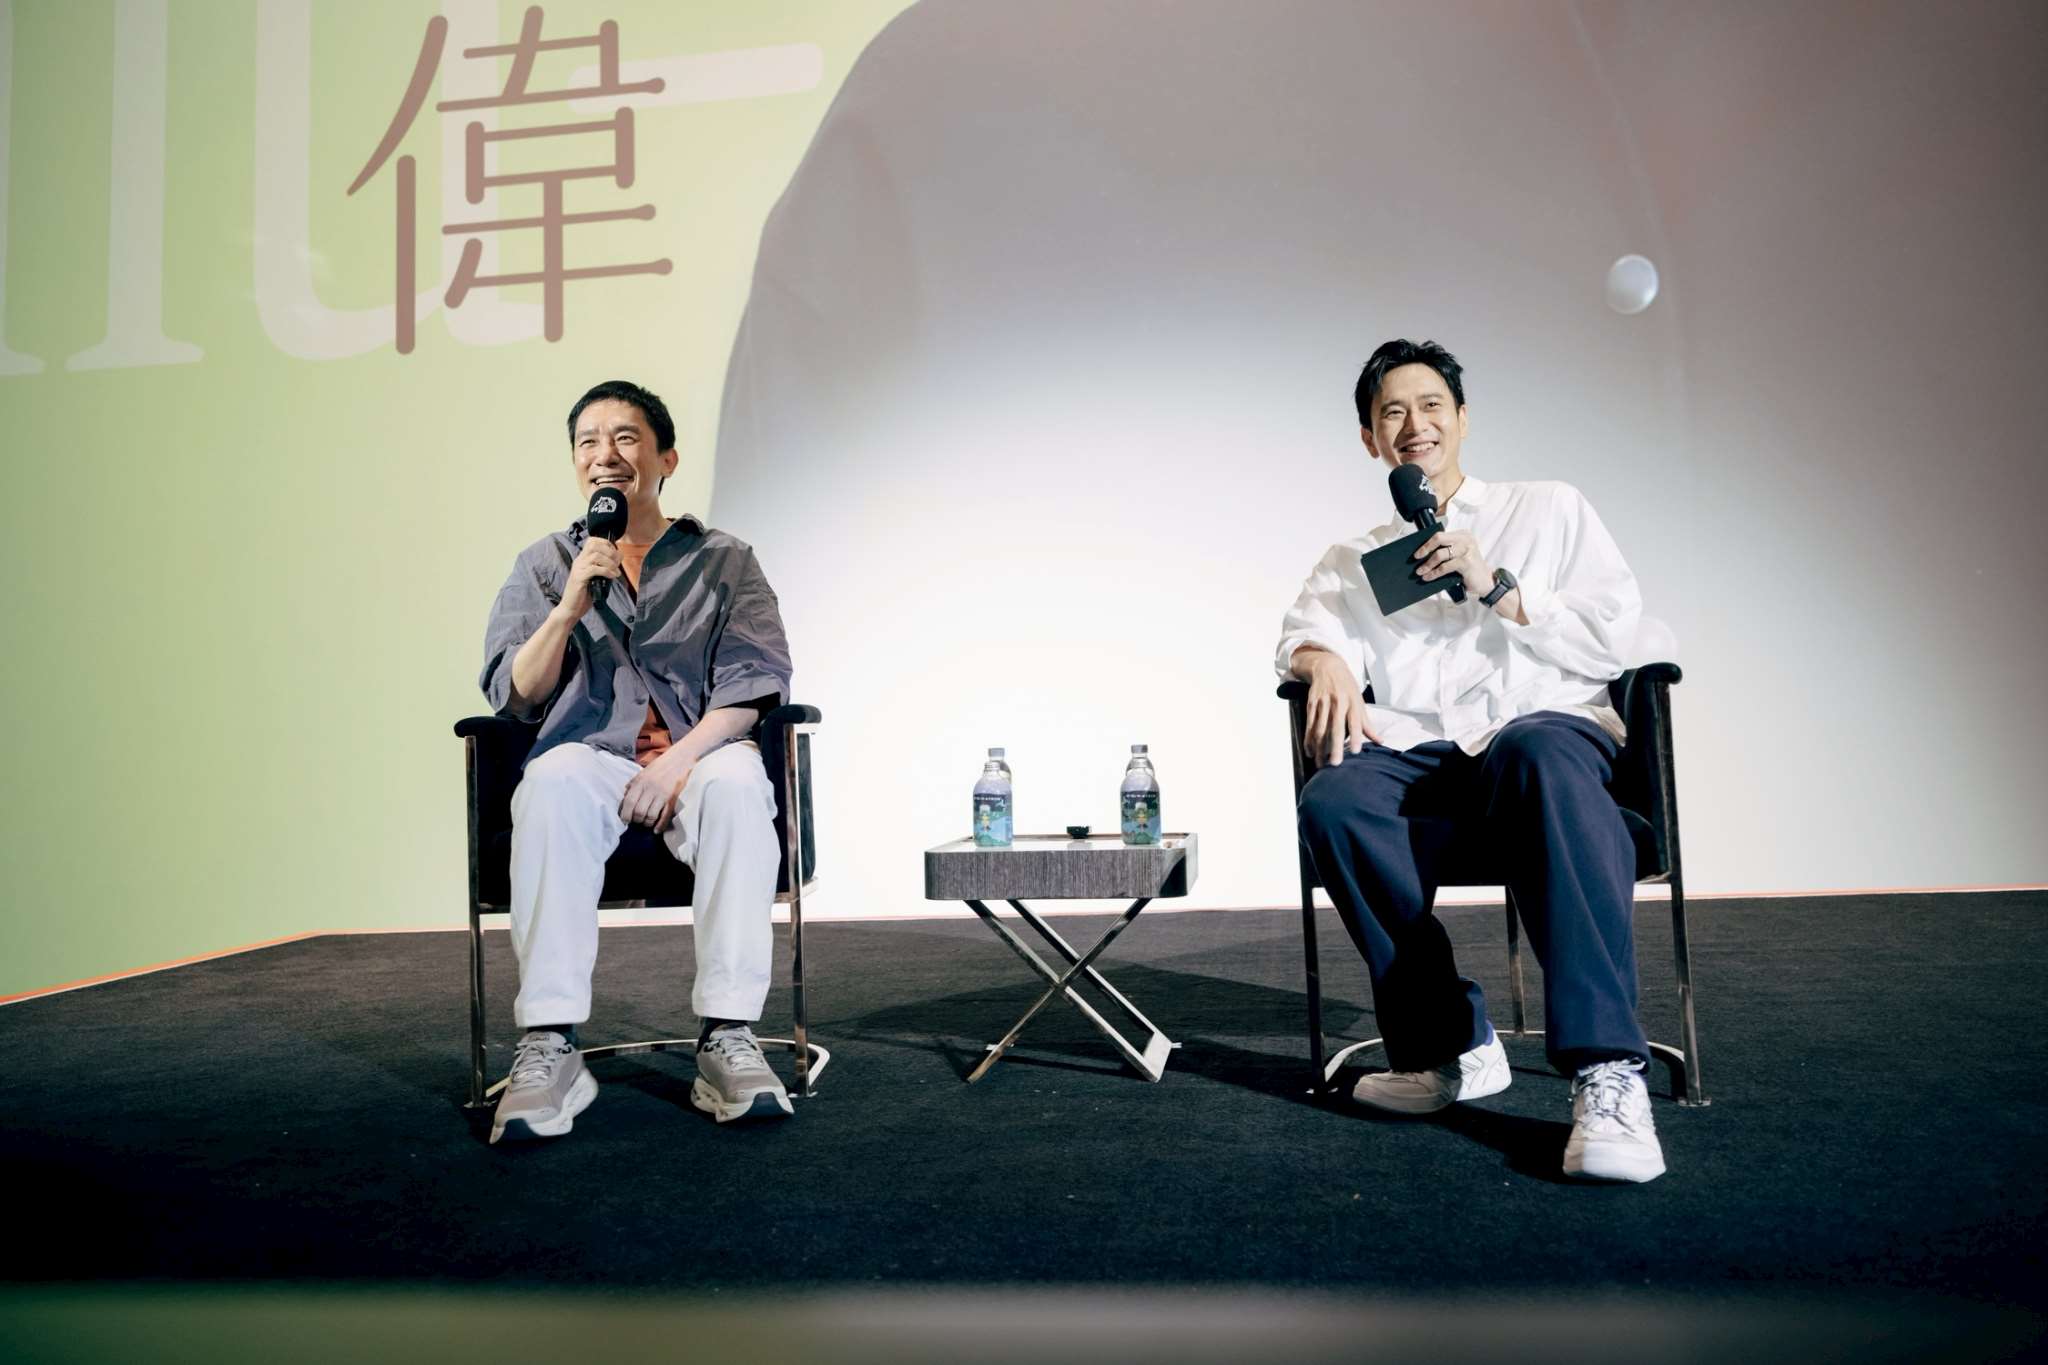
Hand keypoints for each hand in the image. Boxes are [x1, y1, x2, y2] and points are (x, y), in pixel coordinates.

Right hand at [559, 538, 622, 618]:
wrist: (571, 608)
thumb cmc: (584, 594)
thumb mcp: (596, 578)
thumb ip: (604, 568)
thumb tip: (618, 560)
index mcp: (582, 559)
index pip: (592, 541)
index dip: (606, 543)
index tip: (615, 554)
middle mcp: (579, 561)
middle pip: (594, 544)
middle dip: (610, 551)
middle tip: (617, 563)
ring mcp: (578, 569)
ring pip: (596, 555)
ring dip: (610, 562)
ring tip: (616, 572)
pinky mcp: (579, 578)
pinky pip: (594, 569)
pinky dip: (606, 571)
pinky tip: (611, 577)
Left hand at [620, 752, 691, 830]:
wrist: (681, 758)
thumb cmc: (661, 765)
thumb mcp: (644, 772)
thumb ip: (634, 784)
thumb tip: (624, 796)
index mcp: (641, 781)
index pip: (629, 801)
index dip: (625, 814)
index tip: (625, 820)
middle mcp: (650, 788)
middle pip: (639, 811)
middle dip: (636, 820)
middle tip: (636, 822)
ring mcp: (663, 794)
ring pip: (651, 815)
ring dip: (647, 823)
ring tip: (646, 823)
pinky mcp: (673, 798)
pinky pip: (665, 816)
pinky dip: (660, 826)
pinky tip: (656, 830)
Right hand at [1300, 650, 1376, 769]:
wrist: (1327, 666)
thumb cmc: (1347, 687)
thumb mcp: (1359, 701)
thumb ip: (1366, 723)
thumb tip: (1380, 741)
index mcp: (1352, 702)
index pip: (1355, 721)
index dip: (1356, 736)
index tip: (1356, 751)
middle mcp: (1337, 702)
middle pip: (1336, 728)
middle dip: (1335, 747)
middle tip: (1335, 764)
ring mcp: (1322, 703)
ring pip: (1320, 729)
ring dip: (1319, 748)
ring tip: (1321, 764)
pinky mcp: (1311, 704)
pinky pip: (1309, 725)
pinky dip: (1308, 740)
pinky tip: (1310, 752)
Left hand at [1412, 529, 1493, 599]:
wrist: (1486, 582)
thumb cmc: (1470, 569)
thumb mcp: (1458, 555)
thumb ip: (1446, 550)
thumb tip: (1424, 553)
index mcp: (1463, 535)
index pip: (1440, 534)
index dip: (1427, 542)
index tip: (1417, 550)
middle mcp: (1465, 539)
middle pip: (1439, 539)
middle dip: (1425, 548)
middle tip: (1416, 557)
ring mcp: (1467, 550)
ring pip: (1440, 554)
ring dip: (1427, 564)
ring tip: (1420, 571)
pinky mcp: (1466, 562)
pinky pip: (1444, 567)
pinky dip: (1434, 573)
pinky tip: (1428, 577)